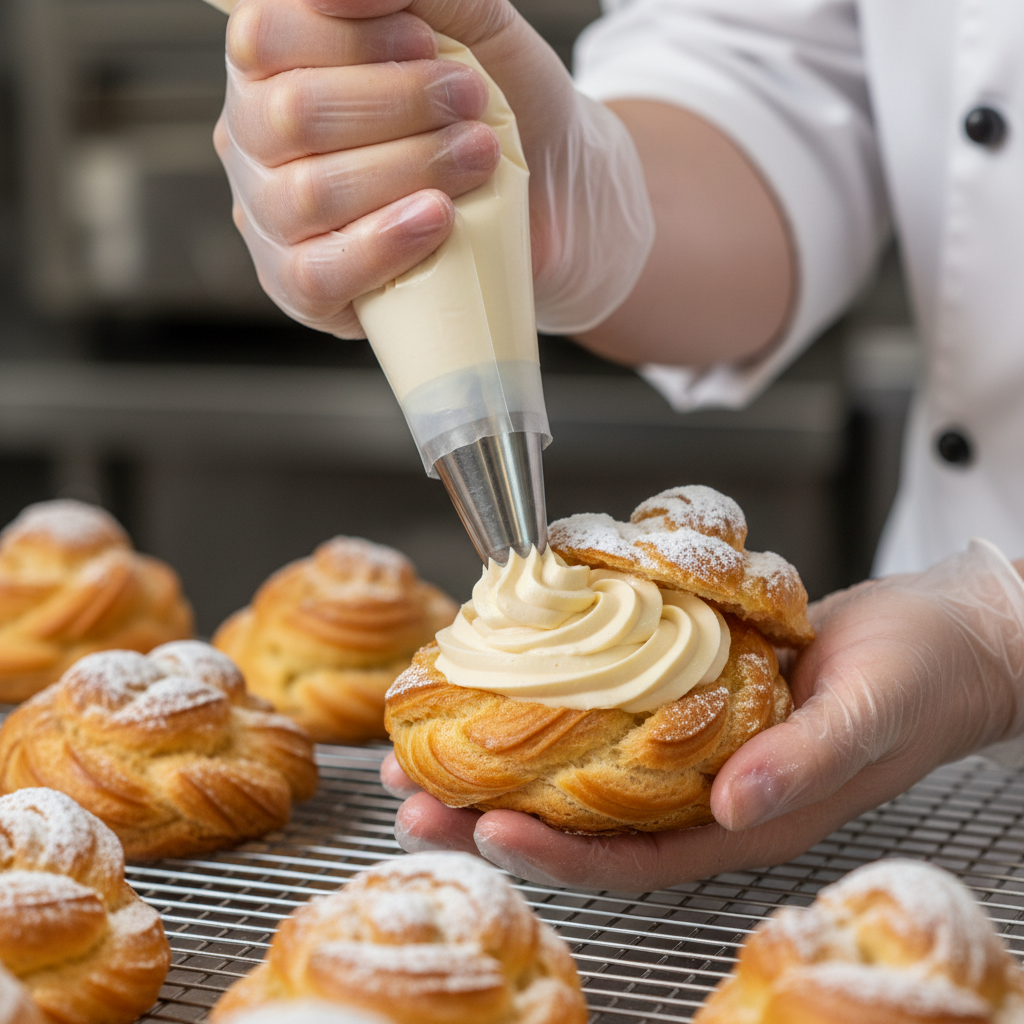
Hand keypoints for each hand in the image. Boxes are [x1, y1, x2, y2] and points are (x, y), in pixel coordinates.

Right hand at [215, 0, 652, 337]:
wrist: (551, 203)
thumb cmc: (490, 110)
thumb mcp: (472, 25)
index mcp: (277, 63)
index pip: (265, 36)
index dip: (349, 36)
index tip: (428, 41)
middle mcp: (259, 139)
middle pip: (290, 115)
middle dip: (397, 104)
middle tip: (471, 102)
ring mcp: (274, 220)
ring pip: (307, 196)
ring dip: (407, 168)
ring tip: (480, 157)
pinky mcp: (305, 289)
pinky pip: (316, 274)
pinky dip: (382, 244)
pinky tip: (437, 219)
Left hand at [383, 540, 1023, 889]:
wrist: (944, 634)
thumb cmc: (920, 678)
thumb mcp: (867, 715)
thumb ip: (802, 763)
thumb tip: (734, 804)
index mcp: (746, 817)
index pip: (634, 857)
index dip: (558, 852)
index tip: (485, 826)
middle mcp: (706, 788)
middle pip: (586, 815)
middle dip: (495, 809)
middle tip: (412, 792)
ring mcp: (693, 743)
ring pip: (585, 763)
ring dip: (507, 754)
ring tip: (429, 744)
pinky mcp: (691, 695)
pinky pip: (612, 708)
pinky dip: (555, 700)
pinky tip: (509, 680)